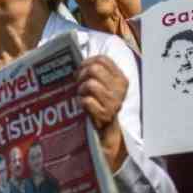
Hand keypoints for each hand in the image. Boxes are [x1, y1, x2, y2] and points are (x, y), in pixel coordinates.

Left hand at [77, 56, 128, 170]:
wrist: (105, 135)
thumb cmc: (98, 107)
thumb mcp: (101, 88)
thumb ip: (94, 73)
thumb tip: (73, 58)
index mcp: (120, 79)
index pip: (103, 59)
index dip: (87, 62)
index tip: (80, 70)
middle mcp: (120, 89)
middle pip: (94, 68)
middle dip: (81, 75)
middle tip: (79, 85)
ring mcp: (114, 102)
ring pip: (90, 84)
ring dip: (81, 90)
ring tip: (82, 97)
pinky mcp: (107, 114)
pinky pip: (87, 100)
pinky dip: (81, 103)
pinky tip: (83, 108)